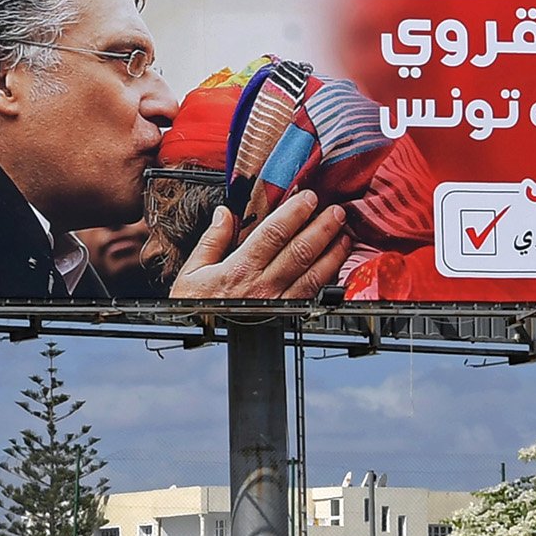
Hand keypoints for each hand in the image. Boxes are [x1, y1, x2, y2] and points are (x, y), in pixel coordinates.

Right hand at [169, 193, 350, 299]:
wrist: (200, 338)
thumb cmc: (196, 307)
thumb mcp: (192, 272)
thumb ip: (211, 241)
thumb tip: (224, 213)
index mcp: (239, 269)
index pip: (273, 234)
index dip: (294, 213)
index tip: (307, 198)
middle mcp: (262, 286)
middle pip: (300, 251)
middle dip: (321, 228)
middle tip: (335, 211)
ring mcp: (277, 303)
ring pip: (312, 274)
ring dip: (332, 253)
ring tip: (344, 234)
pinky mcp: (285, 316)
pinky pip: (312, 296)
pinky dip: (328, 280)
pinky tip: (337, 266)